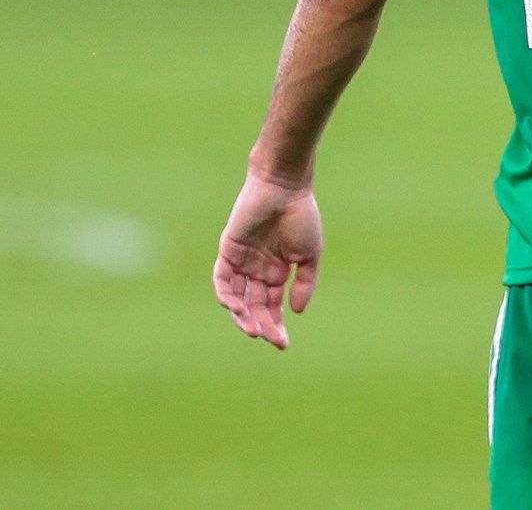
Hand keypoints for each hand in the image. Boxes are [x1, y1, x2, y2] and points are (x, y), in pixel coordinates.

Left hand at [212, 169, 321, 349]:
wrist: (284, 188)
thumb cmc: (300, 216)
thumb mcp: (309, 254)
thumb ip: (304, 282)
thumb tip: (297, 311)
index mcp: (276, 272)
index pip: (272, 306)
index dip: (276, 326)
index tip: (283, 344)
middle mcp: (257, 270)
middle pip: (254, 306)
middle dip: (262, 325)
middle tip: (269, 339)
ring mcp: (241, 262)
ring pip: (237, 298)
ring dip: (243, 316)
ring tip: (253, 329)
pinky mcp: (228, 251)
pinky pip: (223, 279)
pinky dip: (227, 295)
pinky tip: (236, 307)